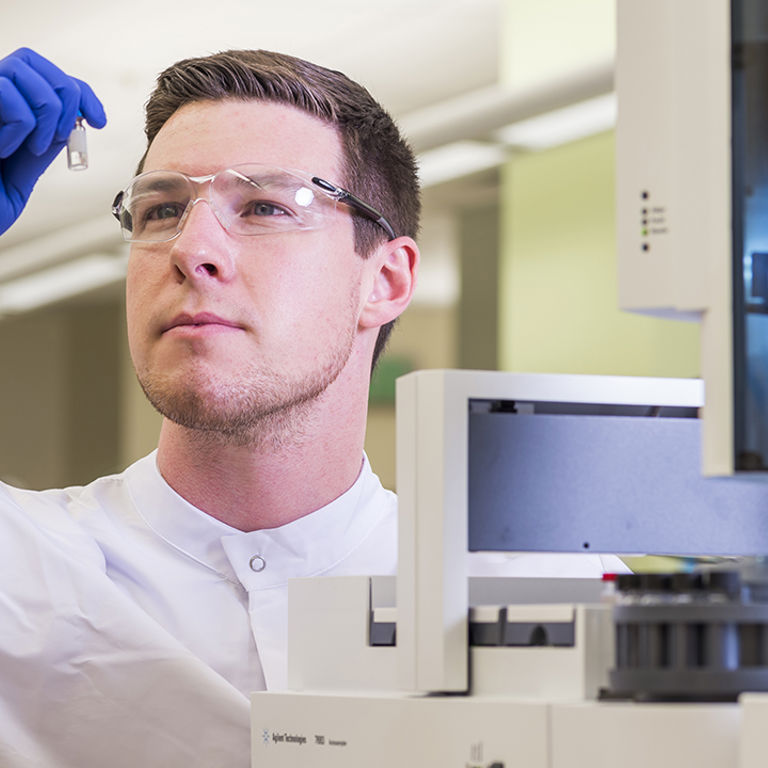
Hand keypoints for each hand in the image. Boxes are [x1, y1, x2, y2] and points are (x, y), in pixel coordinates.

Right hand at [0, 48, 106, 234]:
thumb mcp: (27, 166)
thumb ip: (47, 138)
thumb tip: (76, 116)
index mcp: (4, 107)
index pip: (46, 75)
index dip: (80, 91)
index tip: (99, 121)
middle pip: (33, 60)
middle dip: (66, 96)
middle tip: (64, 135)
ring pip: (21, 68)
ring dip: (45, 112)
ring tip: (32, 147)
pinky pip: (6, 91)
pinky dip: (20, 124)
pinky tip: (5, 149)